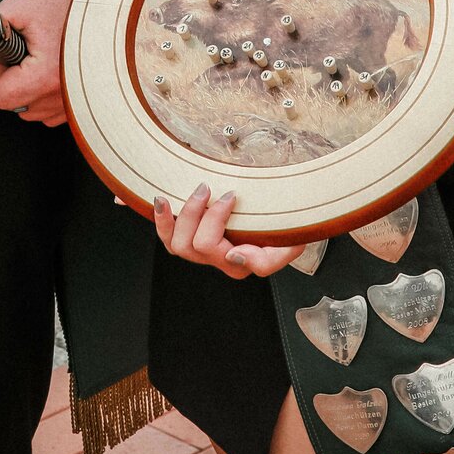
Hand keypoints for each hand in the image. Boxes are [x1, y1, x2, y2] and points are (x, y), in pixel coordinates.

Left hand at [0, 0, 79, 125]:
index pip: (0, 97)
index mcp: (46, 74)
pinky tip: (55, 65)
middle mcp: (67, 94)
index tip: (10, 48)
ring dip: (29, 88)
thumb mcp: (14, 9)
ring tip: (44, 54)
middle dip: (13, 78)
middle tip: (27, 47)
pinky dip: (47, 94)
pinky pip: (53, 112)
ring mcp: (79, 100)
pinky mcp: (87, 100)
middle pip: (16, 106)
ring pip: (34, 112)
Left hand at [154, 186, 302, 279]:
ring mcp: (202, 253)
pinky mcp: (189, 240)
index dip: (220, 224)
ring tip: (199, 191)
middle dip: (203, 214)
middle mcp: (220, 261)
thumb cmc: (281, 229)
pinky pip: (168, 239)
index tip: (232, 196)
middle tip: (215, 190)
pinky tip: (162, 201)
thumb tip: (236, 255)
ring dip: (185, 214)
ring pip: (179, 245)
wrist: (274, 220)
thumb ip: (274, 256)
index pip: (229, 256)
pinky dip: (162, 221)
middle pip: (198, 247)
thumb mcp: (291, 242)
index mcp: (244, 264)